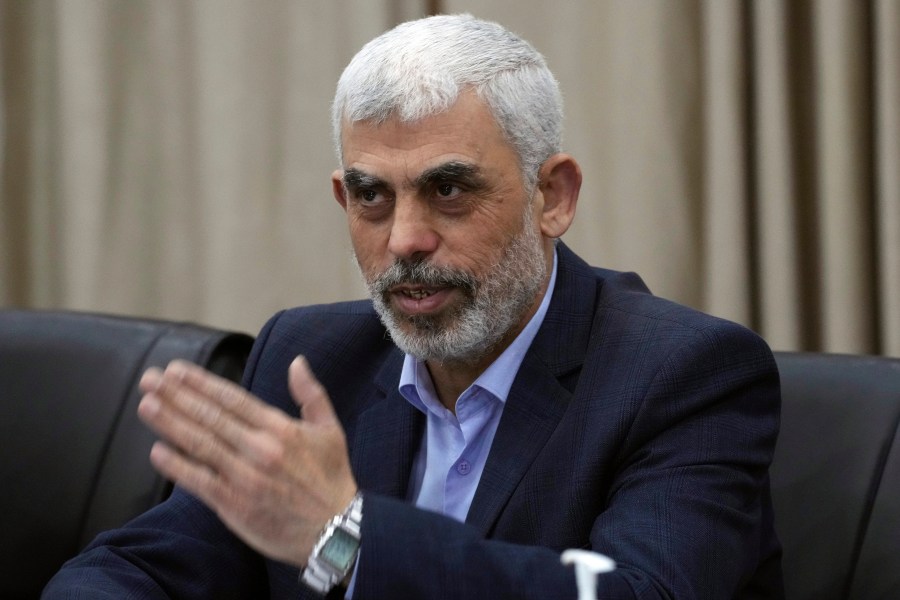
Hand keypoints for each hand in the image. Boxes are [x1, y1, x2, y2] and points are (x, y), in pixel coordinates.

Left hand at [137, 355, 357, 566]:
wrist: (336, 530)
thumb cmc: (331, 478)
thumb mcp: (330, 430)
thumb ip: (311, 394)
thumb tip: (297, 362)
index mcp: (280, 429)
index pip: (232, 399)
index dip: (201, 383)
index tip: (176, 370)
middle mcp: (260, 449)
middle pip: (210, 417)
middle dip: (177, 396)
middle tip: (150, 380)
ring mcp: (245, 478)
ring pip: (201, 445)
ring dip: (171, 424)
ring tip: (146, 405)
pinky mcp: (235, 505)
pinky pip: (200, 482)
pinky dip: (177, 466)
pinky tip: (157, 452)